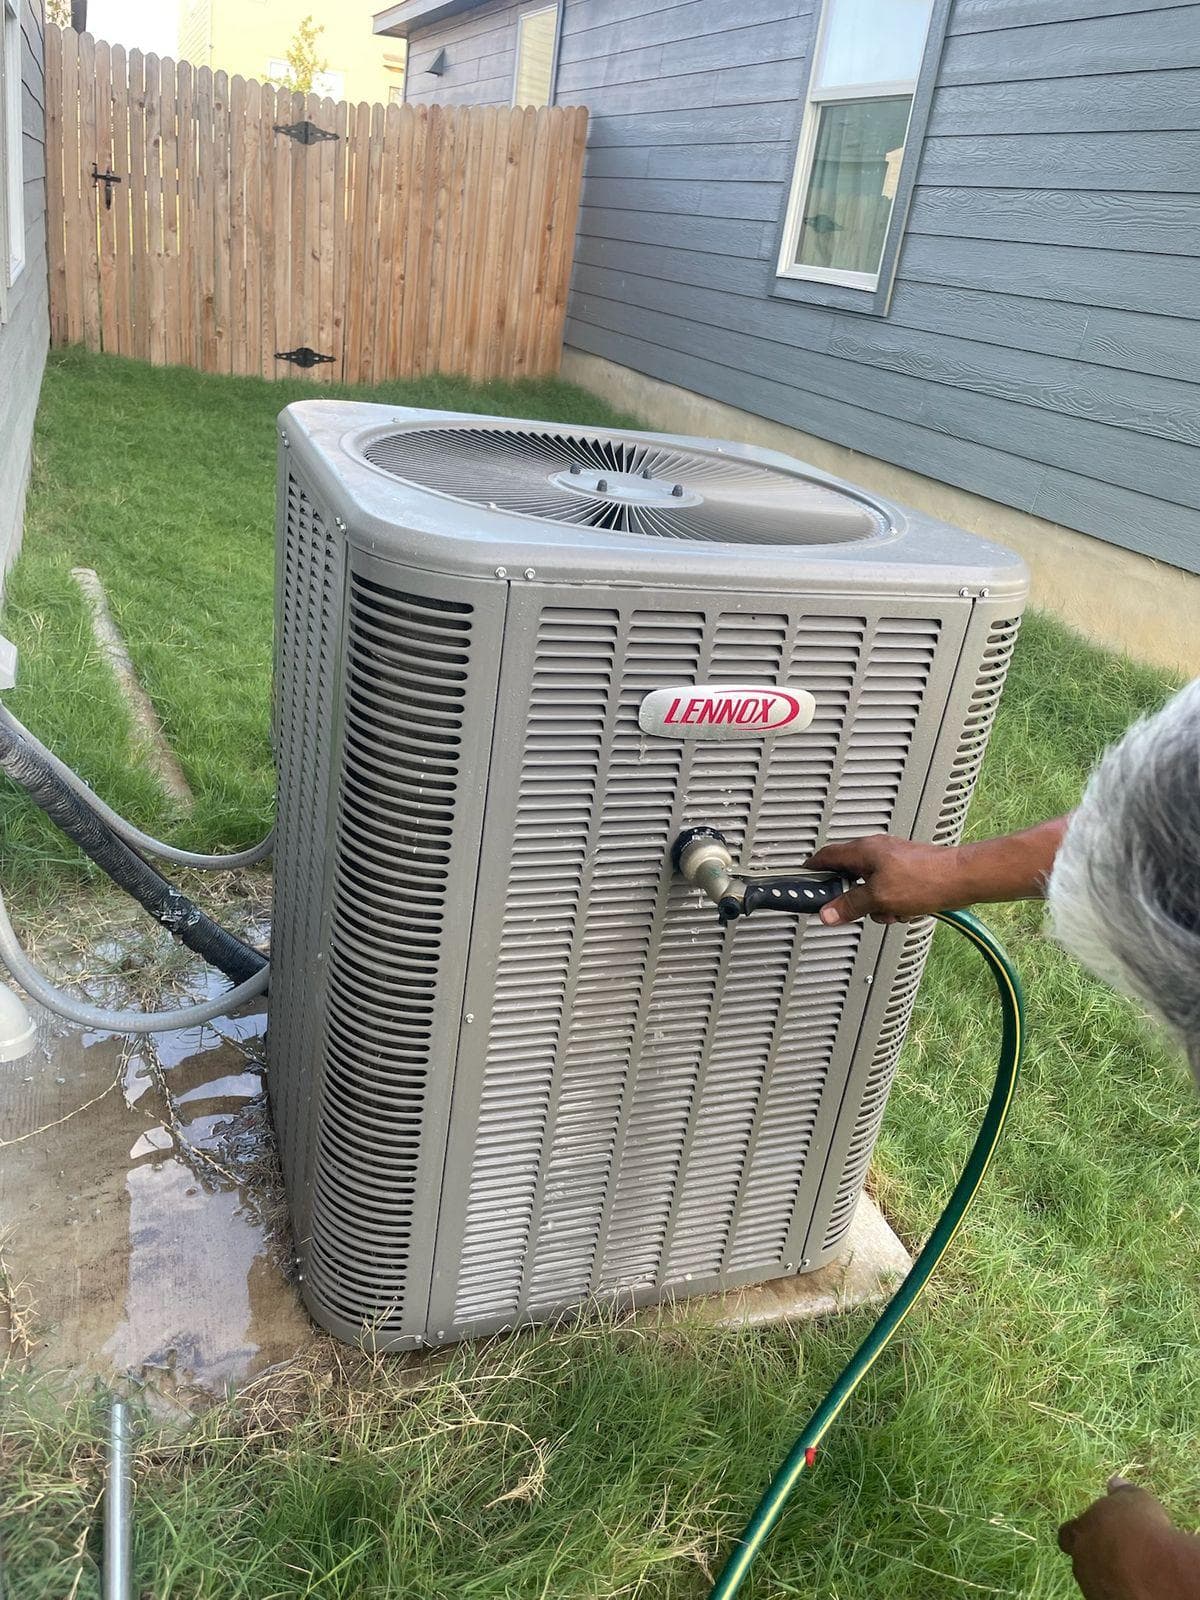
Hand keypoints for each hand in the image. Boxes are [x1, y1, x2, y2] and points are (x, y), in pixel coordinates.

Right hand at [804, 835, 964, 925]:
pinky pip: (889, 890)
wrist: (961, 879)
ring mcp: (893, 859)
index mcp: (863, 850)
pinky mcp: (908, 870)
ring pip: (871, 887)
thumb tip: (827, 913)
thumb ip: (849, 906)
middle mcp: (877, 850)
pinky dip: (894, 903)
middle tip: (859, 910)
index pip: (826, 856)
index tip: (803, 880)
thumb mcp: (878, 898)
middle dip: (855, 899)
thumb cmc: (925, 879)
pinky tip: (906, 910)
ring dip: (878, 905)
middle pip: (850, 876)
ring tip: (892, 911)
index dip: (812, 869)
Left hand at [1058, 1477, 1199, 1599]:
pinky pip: (1109, 1594)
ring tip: (1132, 1569)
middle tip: (1117, 1552)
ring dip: (1108, 1573)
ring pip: (1095, 1579)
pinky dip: (1119, 1589)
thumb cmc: (1140, 1527)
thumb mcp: (1134, 1500)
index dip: (1079, 1532)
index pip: (1067, 1533)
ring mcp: (1092, 1584)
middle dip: (1095, 1554)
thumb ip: (1121, 1492)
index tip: (1093, 1532)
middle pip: (1081, 1557)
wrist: (1152, 1569)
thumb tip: (1114, 1481)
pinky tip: (1136, 1585)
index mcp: (1080, 1531)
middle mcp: (1080, 1559)